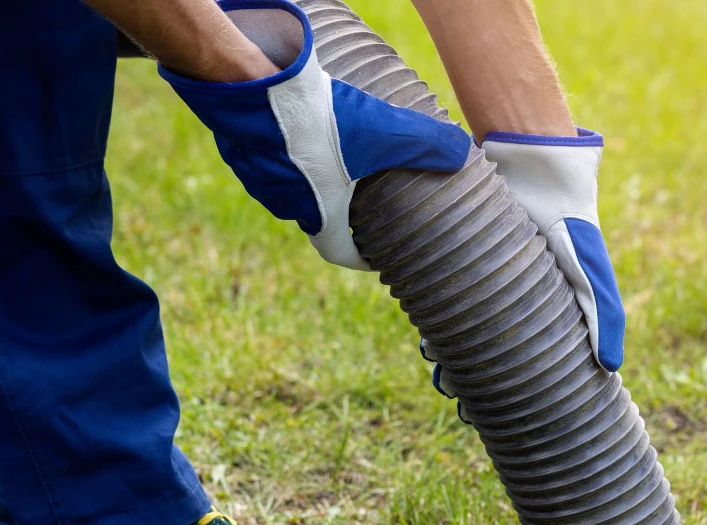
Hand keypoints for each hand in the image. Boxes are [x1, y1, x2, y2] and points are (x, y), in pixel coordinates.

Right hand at [160, 0, 470, 269]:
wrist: (251, 87)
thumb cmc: (320, 121)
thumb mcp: (385, 131)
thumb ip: (426, 143)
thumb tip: (464, 152)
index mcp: (320, 213)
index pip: (340, 252)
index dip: (361, 256)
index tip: (374, 254)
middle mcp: (286, 203)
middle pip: (317, 216)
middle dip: (340, 209)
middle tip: (360, 193)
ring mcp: (259, 178)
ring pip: (291, 186)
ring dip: (312, 177)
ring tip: (333, 155)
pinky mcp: (241, 149)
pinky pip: (268, 158)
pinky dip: (287, 151)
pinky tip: (301, 127)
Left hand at [425, 127, 625, 414]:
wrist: (535, 157)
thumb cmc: (571, 217)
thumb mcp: (591, 268)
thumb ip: (605, 315)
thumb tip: (611, 368)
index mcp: (543, 313)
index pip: (516, 366)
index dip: (497, 394)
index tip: (475, 414)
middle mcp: (508, 300)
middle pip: (479, 352)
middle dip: (460, 375)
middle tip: (448, 387)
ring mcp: (479, 277)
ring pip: (453, 326)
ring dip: (441, 348)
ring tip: (434, 359)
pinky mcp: (453, 254)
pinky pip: (437, 291)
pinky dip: (429, 311)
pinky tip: (420, 324)